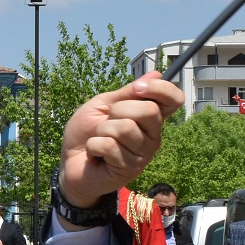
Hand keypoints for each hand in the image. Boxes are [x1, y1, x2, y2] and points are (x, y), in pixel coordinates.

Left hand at [56, 74, 184, 209]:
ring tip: (99, 139)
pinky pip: (110, 146)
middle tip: (106, 122)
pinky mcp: (130, 169)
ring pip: (126, 128)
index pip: (174, 100)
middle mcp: (153, 136)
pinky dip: (94, 145)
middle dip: (119, 110)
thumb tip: (157, 74)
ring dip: (102, 130)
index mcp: (150, 118)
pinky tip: (95, 154)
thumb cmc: (87, 132)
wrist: (70, 161)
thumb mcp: (103, 105)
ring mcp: (144, 155)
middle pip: (150, 110)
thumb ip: (127, 93)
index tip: (137, 88)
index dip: (160, 89)